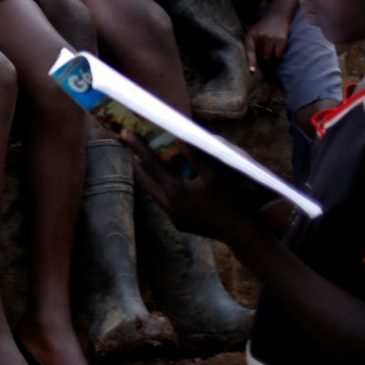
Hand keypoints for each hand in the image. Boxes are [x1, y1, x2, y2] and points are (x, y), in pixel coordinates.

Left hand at [125, 135, 254, 243]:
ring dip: (146, 175)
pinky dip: (158, 187)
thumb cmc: (230, 199)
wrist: (239, 231)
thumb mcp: (214, 174)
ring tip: (142, 159)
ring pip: (151, 192)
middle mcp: (168, 205)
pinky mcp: (177, 223)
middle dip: (137, 160)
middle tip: (130, 144)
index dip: (138, 146)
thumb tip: (178, 136)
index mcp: (175, 190)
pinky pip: (162, 202)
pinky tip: (162, 180)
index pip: (150, 163)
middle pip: (145, 179)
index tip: (125, 133)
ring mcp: (172, 217)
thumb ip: (195, 154)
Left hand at [245, 5, 290, 70]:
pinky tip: (277, 51)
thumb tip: (255, 63)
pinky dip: (277, 56)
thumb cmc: (263, 27)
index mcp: (251, 35)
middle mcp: (261, 37)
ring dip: (270, 58)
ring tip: (270, 51)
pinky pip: (278, 55)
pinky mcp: (281, 40)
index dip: (251, 61)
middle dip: (262, 59)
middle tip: (265, 54)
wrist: (277, 15)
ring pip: (270, 57)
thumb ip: (251, 45)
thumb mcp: (253, 32)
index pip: (250, 50)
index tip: (252, 70)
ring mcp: (272, 38)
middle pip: (261, 56)